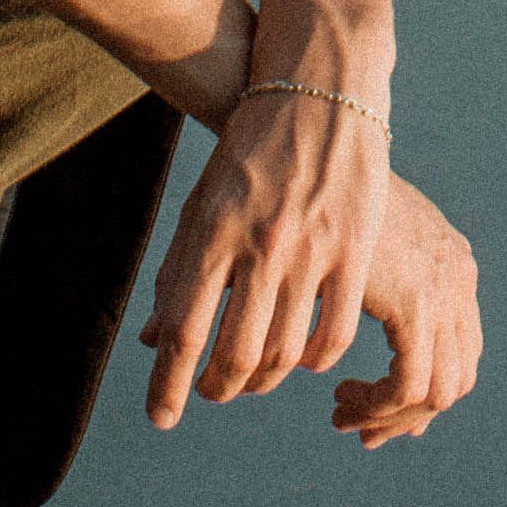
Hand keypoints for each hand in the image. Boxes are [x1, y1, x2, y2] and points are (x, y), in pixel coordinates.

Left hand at [141, 117, 479, 446]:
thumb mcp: (203, 204)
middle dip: (217, 389)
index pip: (183, 330)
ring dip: (263, 380)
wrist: (320, 88)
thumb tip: (152, 341)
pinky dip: (315, 361)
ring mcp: (312, 246)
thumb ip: (178, 272)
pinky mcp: (355, 247)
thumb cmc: (251, 152)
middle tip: (211, 393)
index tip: (160, 418)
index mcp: (214, 232)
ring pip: (284, 352)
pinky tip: (302, 360)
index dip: (168, 384)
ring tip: (252, 379)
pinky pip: (334, 333)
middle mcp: (261, 243)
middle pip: (234, 354)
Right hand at [330, 169, 481, 445]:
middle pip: (454, 379)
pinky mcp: (416, 302)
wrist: (315, 151)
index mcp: (450, 266)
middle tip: (356, 428)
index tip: (369, 410)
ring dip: (387, 417)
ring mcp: (443, 289)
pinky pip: (410, 385)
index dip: (416, 397)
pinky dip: (377, 406)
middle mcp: (457, 278)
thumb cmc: (316, 199)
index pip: (457, 354)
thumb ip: (367, 304)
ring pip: (436, 392)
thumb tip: (350, 359)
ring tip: (341, 415)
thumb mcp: (353, 256)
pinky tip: (341, 398)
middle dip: (404, 418)